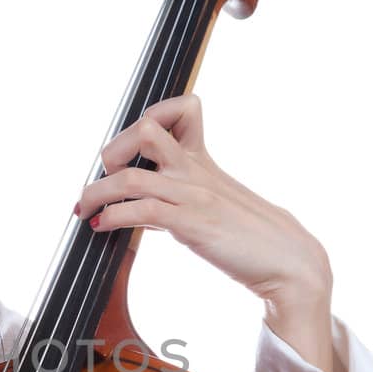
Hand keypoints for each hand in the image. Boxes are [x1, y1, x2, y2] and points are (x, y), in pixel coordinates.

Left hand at [74, 95, 335, 371]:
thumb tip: (138, 208)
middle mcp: (196, 170)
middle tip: (98, 180)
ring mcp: (194, 195)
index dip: (149, 118)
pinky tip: (102, 226)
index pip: (182, 109)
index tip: (126, 152)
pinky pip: (142, 210)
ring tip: (84, 209)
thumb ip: (177, 196)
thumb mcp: (213, 203)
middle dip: (111, 152)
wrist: (288, 261)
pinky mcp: (193, 223)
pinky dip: (113, 216)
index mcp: (203, 160)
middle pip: (146, 130)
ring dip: (96, 192)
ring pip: (131, 175)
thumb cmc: (251, 237)